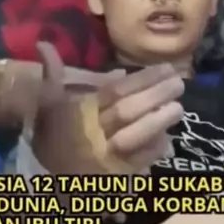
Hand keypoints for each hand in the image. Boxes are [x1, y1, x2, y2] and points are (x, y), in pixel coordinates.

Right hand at [30, 43, 183, 174]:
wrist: (46, 180)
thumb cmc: (52, 137)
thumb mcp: (49, 105)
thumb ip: (53, 74)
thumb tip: (44, 43)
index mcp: (79, 112)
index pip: (113, 91)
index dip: (141, 79)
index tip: (164, 68)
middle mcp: (91, 132)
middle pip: (126, 111)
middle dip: (155, 96)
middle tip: (179, 83)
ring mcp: (102, 157)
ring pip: (132, 137)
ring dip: (157, 122)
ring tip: (179, 108)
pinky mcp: (112, 178)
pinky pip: (136, 163)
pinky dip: (152, 151)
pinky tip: (167, 139)